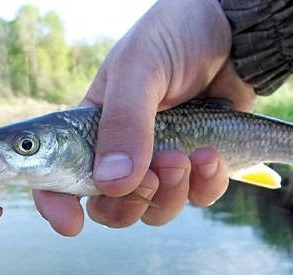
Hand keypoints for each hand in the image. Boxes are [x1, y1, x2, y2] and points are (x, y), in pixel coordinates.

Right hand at [32, 0, 255, 235]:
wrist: (235, 34)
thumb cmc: (175, 37)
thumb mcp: (139, 69)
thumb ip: (123, 121)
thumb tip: (111, 183)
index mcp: (91, 128)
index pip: (59, 175)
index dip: (57, 203)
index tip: (69, 223)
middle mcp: (122, 151)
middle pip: (111, 206)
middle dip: (129, 202)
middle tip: (153, 173)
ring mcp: (161, 161)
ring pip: (156, 209)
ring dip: (171, 193)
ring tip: (186, 156)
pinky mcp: (198, 165)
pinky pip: (198, 197)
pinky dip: (206, 185)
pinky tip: (212, 155)